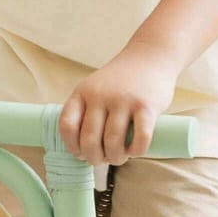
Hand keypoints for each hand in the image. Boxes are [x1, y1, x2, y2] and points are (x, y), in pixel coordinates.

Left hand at [58, 43, 179, 164]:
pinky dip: (136, 151)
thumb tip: (82, 151)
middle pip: (90, 140)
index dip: (72, 146)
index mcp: (82, 92)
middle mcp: (100, 95)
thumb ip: (87, 112)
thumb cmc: (121, 81)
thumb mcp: (95, 88)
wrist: (150, 56)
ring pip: (113, 142)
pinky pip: (140, 138)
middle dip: (95, 158)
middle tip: (102, 160)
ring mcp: (123, 100)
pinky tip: (135, 151)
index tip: (80, 154)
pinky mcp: (146, 106)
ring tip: (119, 157)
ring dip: (116, 158)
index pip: (67, 126)